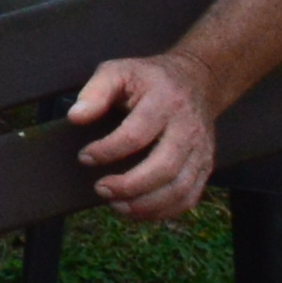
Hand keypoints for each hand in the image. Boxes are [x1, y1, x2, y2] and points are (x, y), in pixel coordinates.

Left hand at [68, 54, 217, 220]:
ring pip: (180, 188)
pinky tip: (138, 210)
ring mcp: (201, 150)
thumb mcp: (119, 71)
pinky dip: (164, 211)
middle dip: (129, 185)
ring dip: (146, 205)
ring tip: (116, 205)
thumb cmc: (149, 79)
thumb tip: (75, 117)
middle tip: (100, 189)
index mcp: (164, 102)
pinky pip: (190, 197)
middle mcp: (188, 128)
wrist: (197, 80)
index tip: (84, 157)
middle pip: (164, 167)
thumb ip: (95, 92)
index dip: (107, 150)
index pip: (136, 134)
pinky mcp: (206, 166)